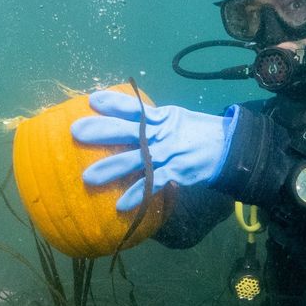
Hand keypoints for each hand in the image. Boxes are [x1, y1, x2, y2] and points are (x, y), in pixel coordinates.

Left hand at [70, 90, 239, 210]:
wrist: (229, 148)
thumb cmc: (199, 133)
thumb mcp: (177, 118)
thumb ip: (154, 120)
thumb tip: (129, 119)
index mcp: (162, 117)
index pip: (135, 107)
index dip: (113, 103)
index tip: (92, 100)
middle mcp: (162, 133)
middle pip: (128, 130)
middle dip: (101, 131)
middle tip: (76, 131)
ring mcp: (169, 153)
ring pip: (136, 160)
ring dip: (111, 168)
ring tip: (88, 177)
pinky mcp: (176, 173)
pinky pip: (153, 185)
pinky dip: (137, 195)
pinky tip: (121, 205)